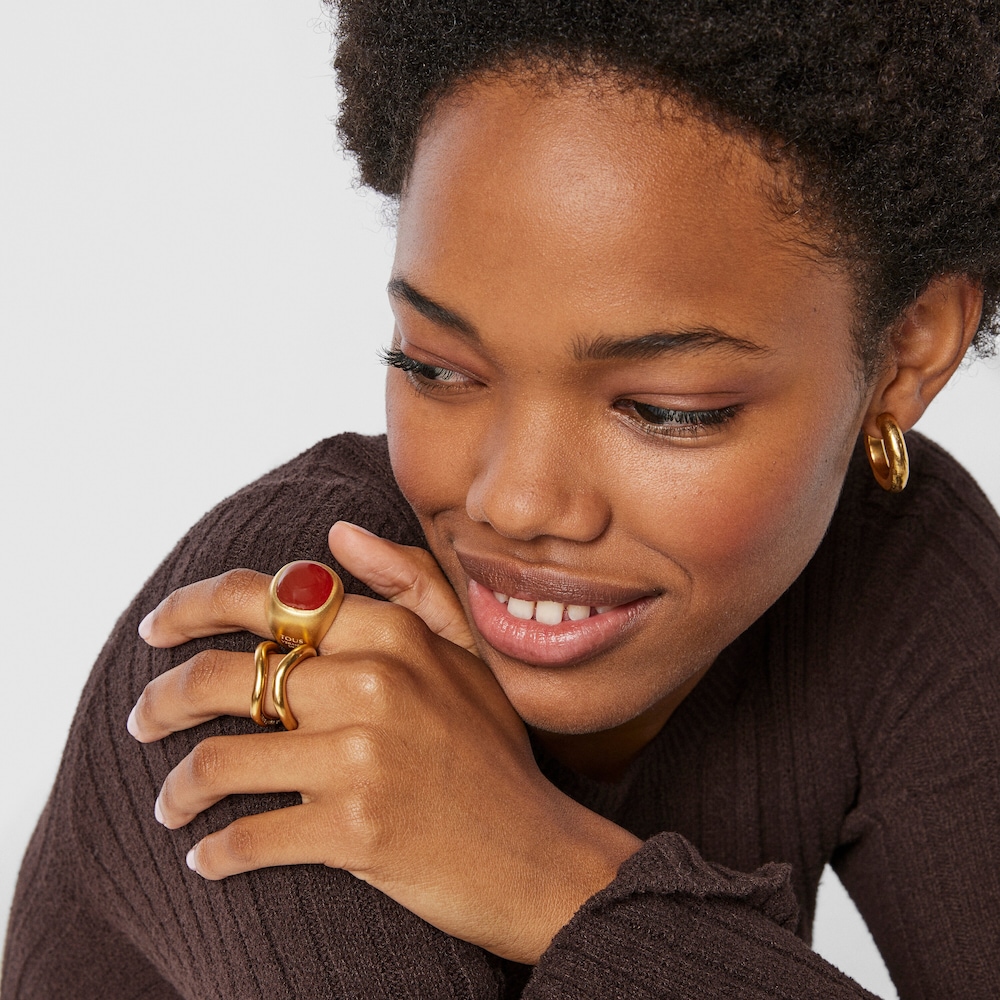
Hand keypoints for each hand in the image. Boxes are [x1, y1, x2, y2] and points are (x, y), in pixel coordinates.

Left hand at [129, 523, 641, 962]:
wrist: (535, 856)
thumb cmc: (493, 752)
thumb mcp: (466, 652)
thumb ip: (408, 581)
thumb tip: (336, 534)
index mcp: (393, 634)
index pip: (265, 599)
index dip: (192, 606)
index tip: (157, 629)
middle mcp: (374, 684)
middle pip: (223, 676)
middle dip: (161, 699)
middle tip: (141, 719)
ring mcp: (362, 758)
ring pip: (218, 760)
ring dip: (176, 788)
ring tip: (170, 801)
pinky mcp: (353, 831)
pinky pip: (245, 837)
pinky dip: (211, 851)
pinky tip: (205, 857)